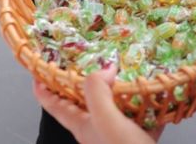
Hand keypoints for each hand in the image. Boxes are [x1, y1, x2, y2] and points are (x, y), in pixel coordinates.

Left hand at [34, 68, 160, 143]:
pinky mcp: (138, 136)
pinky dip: (148, 103)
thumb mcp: (105, 119)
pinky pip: (141, 115)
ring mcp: (117, 133)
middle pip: (85, 102)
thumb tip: (105, 69)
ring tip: (128, 70)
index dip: (43, 88)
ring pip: (115, 105)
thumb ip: (98, 91)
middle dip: (86, 81)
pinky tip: (156, 93)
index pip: (54, 105)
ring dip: (121, 88)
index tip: (39, 69)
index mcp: (82, 125)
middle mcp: (97, 128)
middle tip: (91, 59)